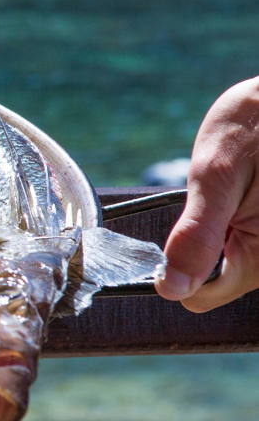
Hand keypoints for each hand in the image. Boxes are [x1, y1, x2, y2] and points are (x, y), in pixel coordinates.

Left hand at [156, 76, 258, 311]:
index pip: (206, 295)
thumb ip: (196, 236)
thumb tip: (172, 288)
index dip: (179, 272)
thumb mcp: (216, 177)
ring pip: (233, 261)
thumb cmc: (255, 125)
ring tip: (234, 193)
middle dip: (206, 247)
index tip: (170, 243)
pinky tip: (243, 193)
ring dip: (222, 234)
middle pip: (220, 280)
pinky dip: (235, 223)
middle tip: (214, 203)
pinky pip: (247, 240)